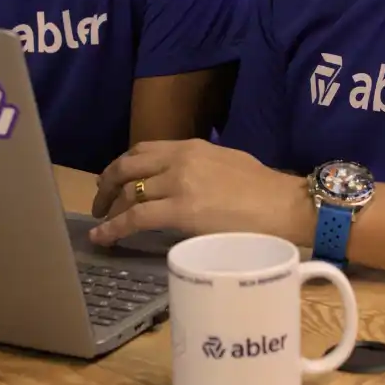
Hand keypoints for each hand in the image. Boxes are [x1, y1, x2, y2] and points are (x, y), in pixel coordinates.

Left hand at [90, 140, 310, 246]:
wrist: (284, 205)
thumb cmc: (265, 190)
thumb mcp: (227, 162)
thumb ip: (200, 168)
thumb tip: (185, 184)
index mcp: (191, 147)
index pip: (143, 150)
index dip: (122, 165)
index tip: (112, 178)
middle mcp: (179, 160)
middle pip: (127, 167)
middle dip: (107, 184)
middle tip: (99, 201)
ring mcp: (178, 184)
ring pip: (129, 193)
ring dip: (109, 208)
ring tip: (102, 223)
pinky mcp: (180, 211)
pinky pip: (135, 218)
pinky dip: (113, 228)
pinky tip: (101, 238)